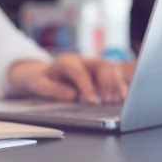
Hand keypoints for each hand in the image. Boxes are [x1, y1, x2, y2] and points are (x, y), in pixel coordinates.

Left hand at [10, 53, 131, 104]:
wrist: (45, 74)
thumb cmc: (42, 80)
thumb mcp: (40, 85)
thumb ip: (53, 89)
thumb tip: (71, 94)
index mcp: (65, 62)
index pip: (79, 72)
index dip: (87, 86)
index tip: (92, 101)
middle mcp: (82, 60)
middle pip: (101, 65)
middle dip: (106, 83)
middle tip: (105, 102)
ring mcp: (93, 64)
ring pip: (111, 67)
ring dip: (116, 84)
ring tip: (114, 101)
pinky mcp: (101, 72)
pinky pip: (115, 75)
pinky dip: (120, 86)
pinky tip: (121, 98)